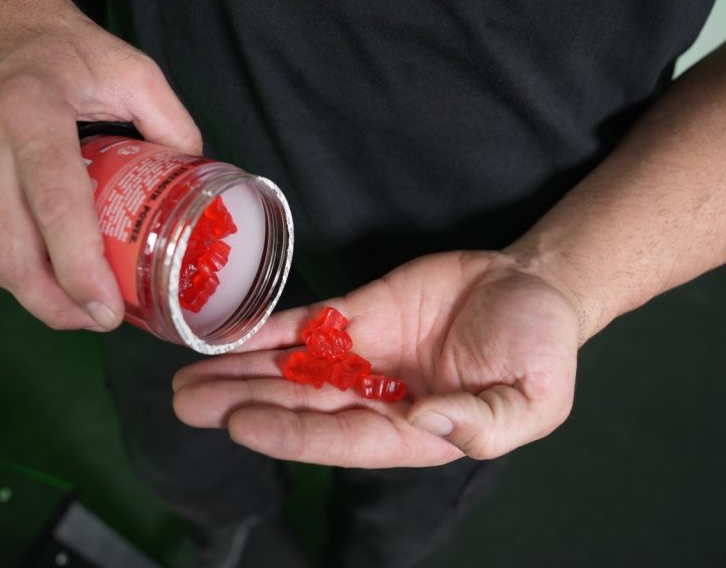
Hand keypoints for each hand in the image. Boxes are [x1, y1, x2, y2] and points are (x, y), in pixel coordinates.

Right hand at [0, 0, 200, 329]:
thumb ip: (171, 123)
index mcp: (30, 114)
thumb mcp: (131, 68)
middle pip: (10, 253)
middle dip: (55, 305)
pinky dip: (16, 274)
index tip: (108, 308)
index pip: (54, 206)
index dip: (79, 268)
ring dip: (34, 298)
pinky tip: (51, 280)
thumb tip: (196, 183)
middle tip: (100, 321)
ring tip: (81, 309)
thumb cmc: (59, 41)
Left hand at [172, 251, 580, 466]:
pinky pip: (306, 322)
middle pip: (300, 405)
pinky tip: (226, 332)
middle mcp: (376, 397)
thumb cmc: (540, 350)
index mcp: (412, 430)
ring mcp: (362, 354)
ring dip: (240, 370)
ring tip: (185, 377)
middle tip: (186, 403)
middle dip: (242, 404)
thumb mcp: (534, 399)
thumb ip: (483, 423)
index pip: (342, 437)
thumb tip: (424, 424)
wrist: (534, 287)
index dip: (291, 433)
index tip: (241, 423)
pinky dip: (266, 327)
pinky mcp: (359, 313)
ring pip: (291, 366)